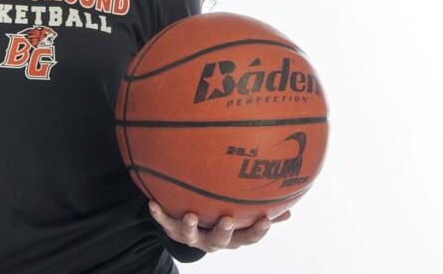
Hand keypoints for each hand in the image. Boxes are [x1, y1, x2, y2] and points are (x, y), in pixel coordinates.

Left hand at [148, 202, 290, 251]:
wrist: (189, 228)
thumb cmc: (222, 218)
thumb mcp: (242, 219)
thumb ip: (263, 213)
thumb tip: (290, 209)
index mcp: (231, 237)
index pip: (248, 237)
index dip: (257, 231)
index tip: (266, 219)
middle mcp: (212, 240)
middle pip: (220, 240)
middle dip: (223, 231)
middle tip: (227, 219)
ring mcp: (192, 236)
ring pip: (190, 236)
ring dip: (189, 226)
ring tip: (190, 215)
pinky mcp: (173, 229)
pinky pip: (165, 222)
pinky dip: (158, 214)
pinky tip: (152, 203)